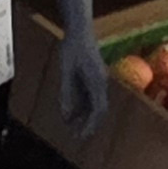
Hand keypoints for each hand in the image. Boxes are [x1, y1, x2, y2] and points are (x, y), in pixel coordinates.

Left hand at [55, 20, 108, 141]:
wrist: (80, 30)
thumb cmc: (72, 49)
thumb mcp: (66, 71)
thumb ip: (67, 93)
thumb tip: (67, 116)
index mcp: (97, 82)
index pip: (98, 110)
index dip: (90, 125)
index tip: (81, 137)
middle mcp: (101, 83)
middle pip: (99, 110)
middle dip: (89, 125)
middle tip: (77, 138)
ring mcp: (99, 80)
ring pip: (96, 105)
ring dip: (86, 118)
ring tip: (73, 129)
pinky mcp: (94, 78)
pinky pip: (91, 97)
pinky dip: (83, 108)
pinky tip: (73, 114)